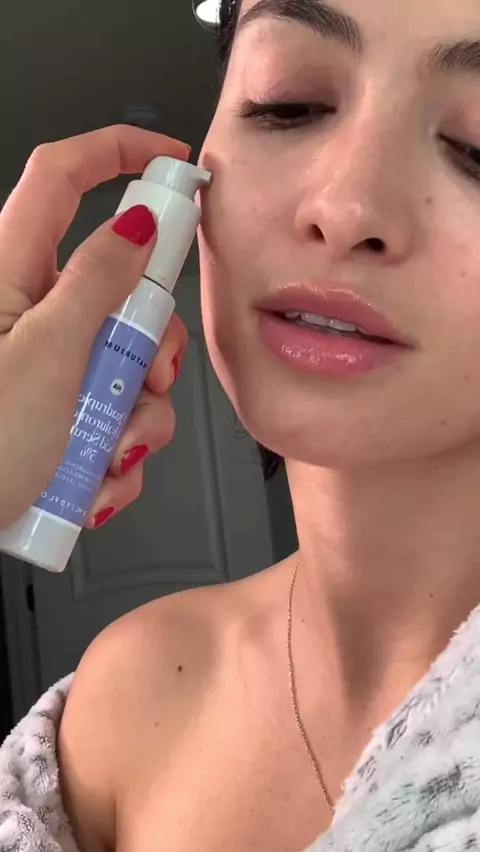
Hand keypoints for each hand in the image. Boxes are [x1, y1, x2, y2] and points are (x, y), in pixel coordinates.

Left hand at [0, 125, 188, 529]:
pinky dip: (123, 445)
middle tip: (144, 375)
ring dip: (139, 411)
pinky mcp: (64, 407)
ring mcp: (51, 363)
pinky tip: (98, 473)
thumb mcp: (46, 356)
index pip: (62, 177)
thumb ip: (96, 283)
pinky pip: (119, 408)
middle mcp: (33, 312)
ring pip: (130, 358)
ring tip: (111, 450)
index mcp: (11, 273)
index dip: (120, 152)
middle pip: (122, 287)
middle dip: (152, 340)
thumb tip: (138, 226)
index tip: (176, 162)